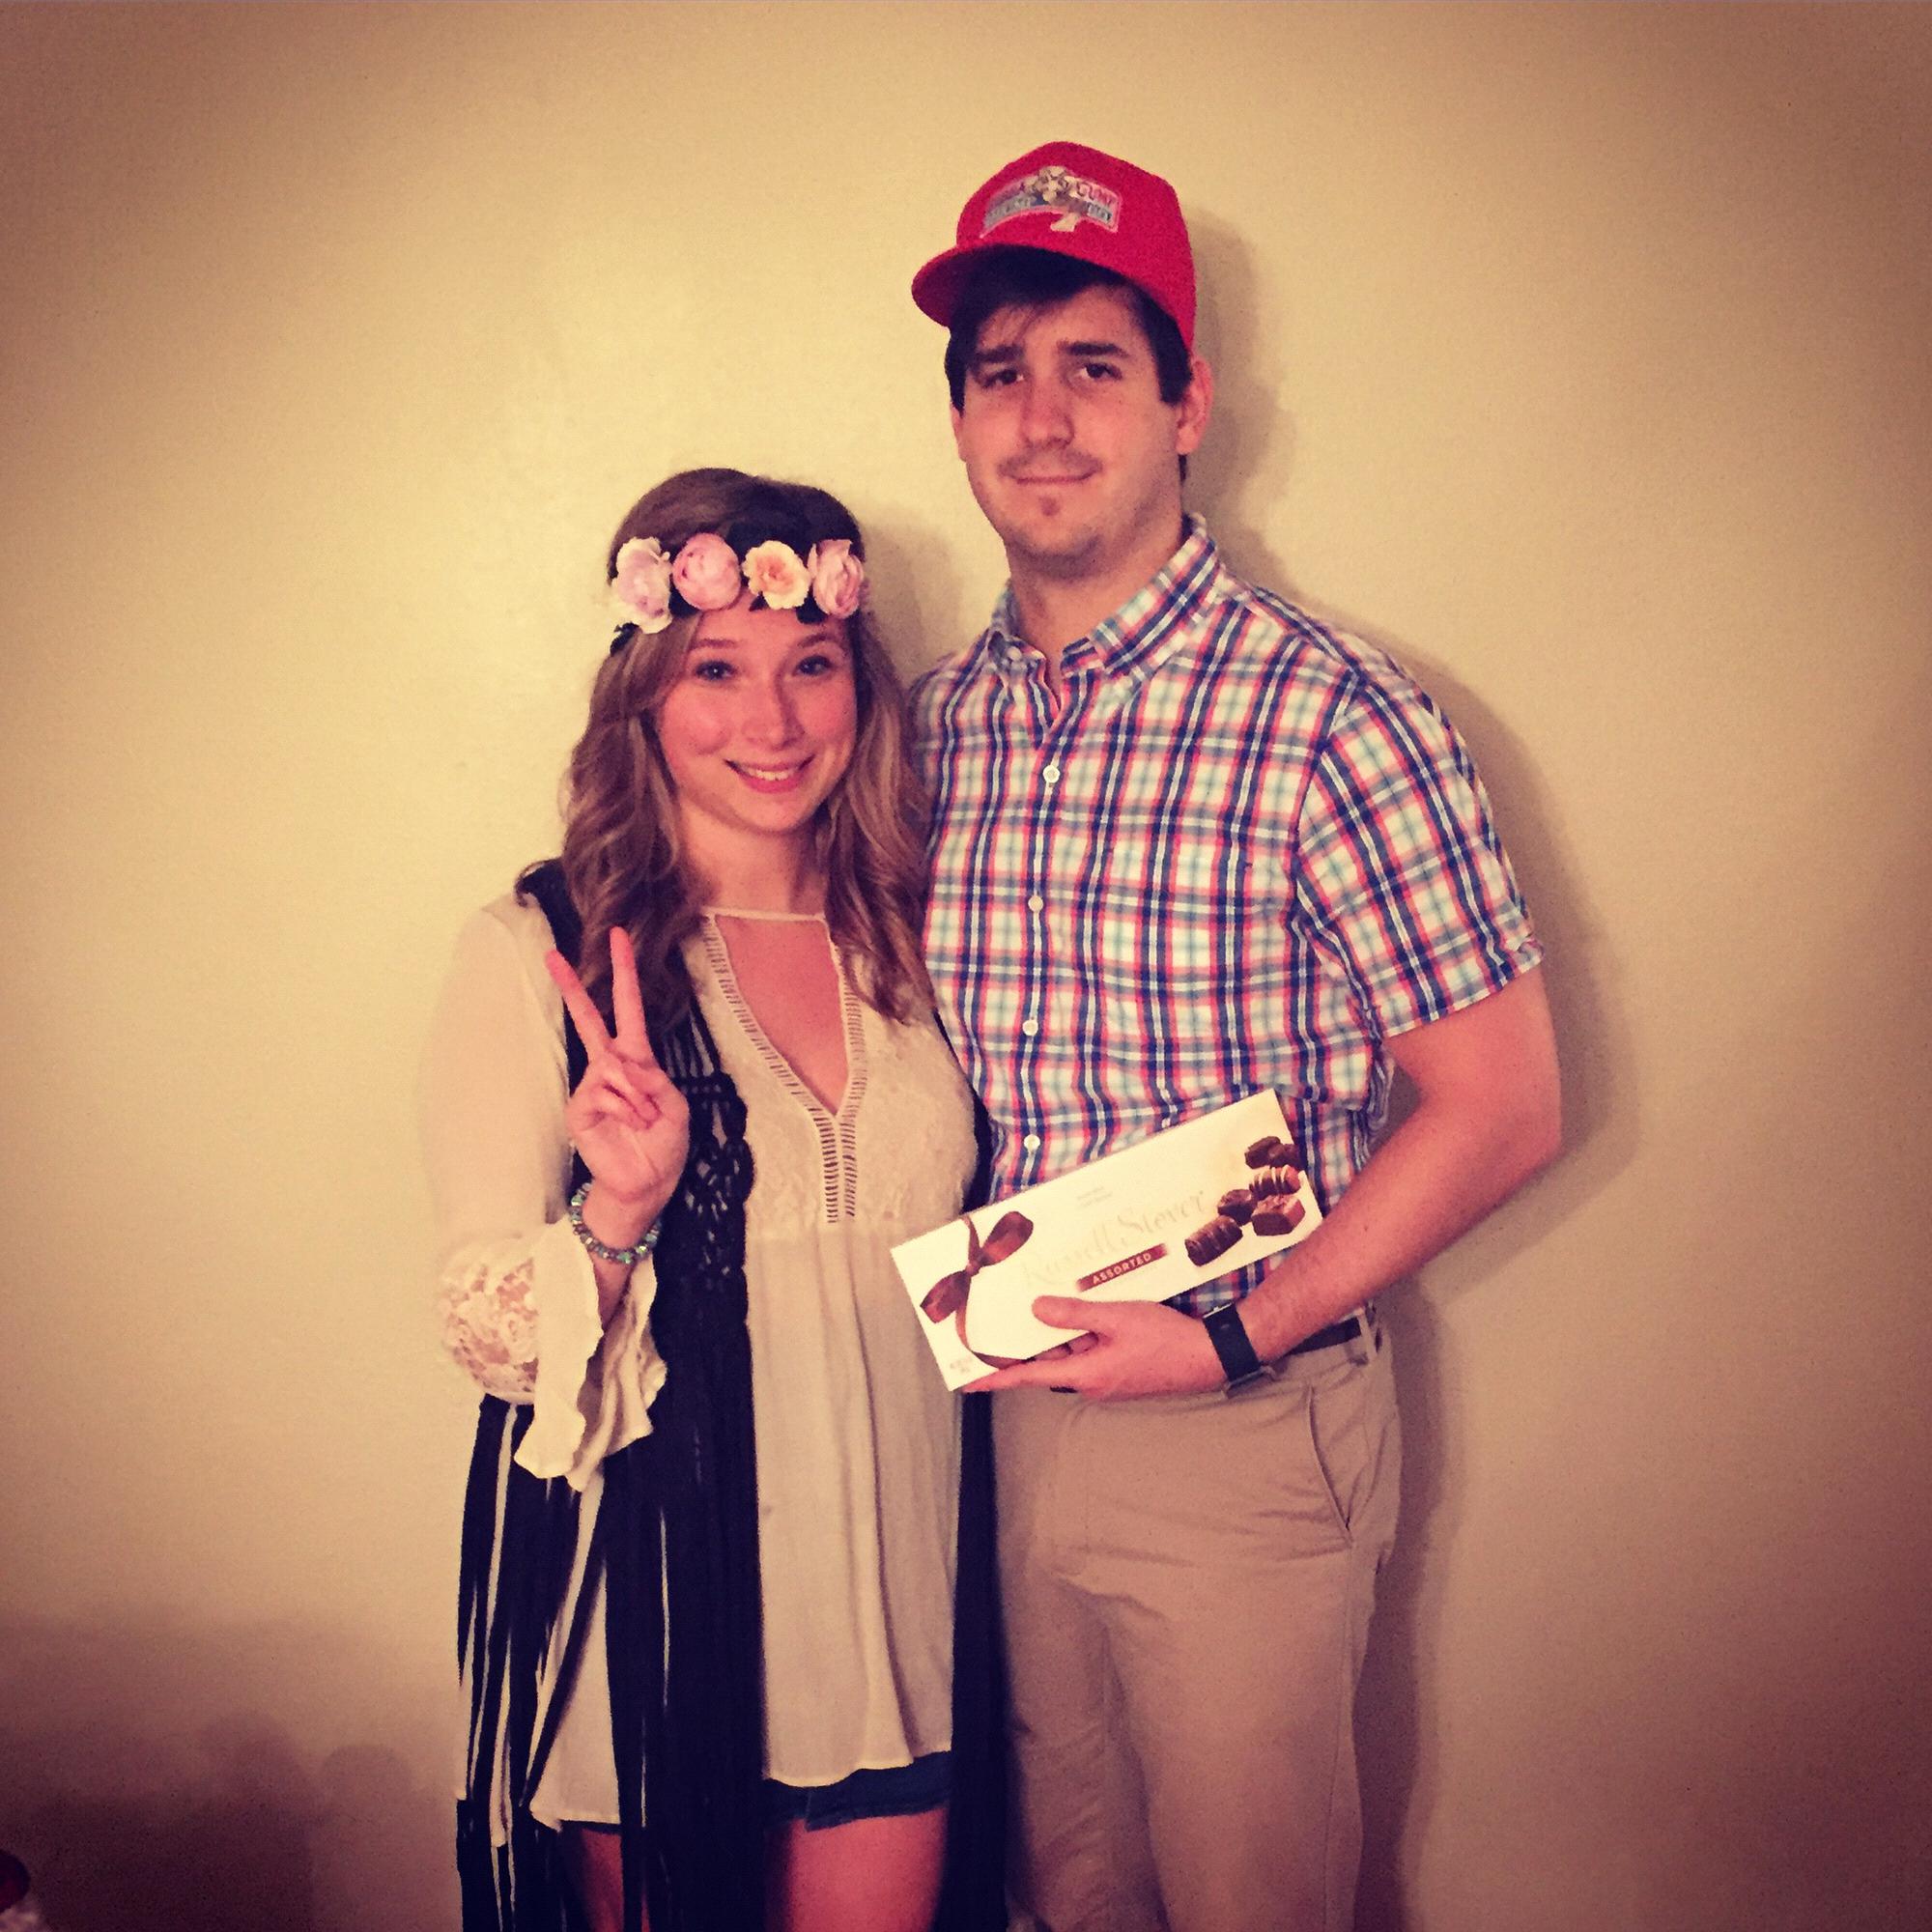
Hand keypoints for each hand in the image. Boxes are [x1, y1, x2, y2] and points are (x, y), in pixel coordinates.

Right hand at [545, 927, 688, 1239]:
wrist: (647, 1184)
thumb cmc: (663, 1145)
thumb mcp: (675, 1105)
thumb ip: (653, 1077)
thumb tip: (622, 1065)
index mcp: (637, 1060)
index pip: (627, 1009)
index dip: (623, 973)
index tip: (617, 937)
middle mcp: (610, 1067)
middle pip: (588, 1018)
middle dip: (572, 985)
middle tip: (552, 953)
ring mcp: (592, 1086)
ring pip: (614, 1067)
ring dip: (640, 1097)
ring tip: (645, 1120)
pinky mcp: (579, 1108)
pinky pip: (605, 1092)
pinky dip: (628, 1109)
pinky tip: (631, 1126)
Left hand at [964, 1296, 1224, 1400]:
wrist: (1208, 1357)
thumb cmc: (1165, 1339)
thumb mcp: (1116, 1318)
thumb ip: (1075, 1315)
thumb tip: (1036, 1311)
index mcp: (1085, 1375)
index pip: (1030, 1377)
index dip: (996, 1377)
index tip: (968, 1381)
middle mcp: (1092, 1383)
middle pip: (1050, 1362)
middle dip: (1029, 1343)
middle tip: (1001, 1322)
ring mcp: (1107, 1378)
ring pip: (1071, 1354)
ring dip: (1060, 1334)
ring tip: (1042, 1303)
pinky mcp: (1121, 1370)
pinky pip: (1090, 1352)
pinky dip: (1081, 1335)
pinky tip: (1081, 1310)